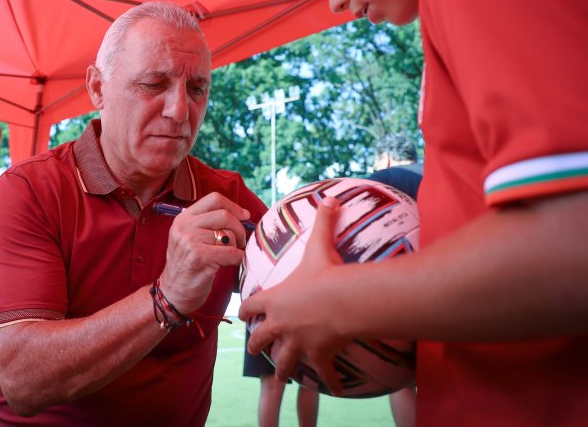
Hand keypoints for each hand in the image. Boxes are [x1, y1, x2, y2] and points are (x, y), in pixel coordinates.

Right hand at [158, 192, 249, 315]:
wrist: (173, 293)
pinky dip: (239, 258)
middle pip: (224, 215)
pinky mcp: (200, 257)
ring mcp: (191, 241)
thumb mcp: (189, 238)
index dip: (233, 206)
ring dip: (238, 246)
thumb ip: (207, 224)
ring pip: (229, 234)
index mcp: (183, 218)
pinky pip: (232, 253)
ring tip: (233, 254)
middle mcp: (185, 227)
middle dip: (239, 228)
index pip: (214, 199)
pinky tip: (235, 263)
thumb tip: (241, 214)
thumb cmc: (187, 266)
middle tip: (241, 241)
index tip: (244, 216)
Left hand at [239, 196, 350, 394]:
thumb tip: (330, 197)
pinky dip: (328, 382)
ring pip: (283, 362)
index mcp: (274, 299)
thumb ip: (322, 221)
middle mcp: (281, 324)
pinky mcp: (317, 356)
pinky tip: (333, 390)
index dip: (246, 311)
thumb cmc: (327, 273)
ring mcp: (297, 343)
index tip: (244, 315)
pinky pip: (322, 374)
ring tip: (280, 375)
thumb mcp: (320, 245)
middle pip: (259, 340)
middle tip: (253, 349)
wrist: (344, 301)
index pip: (251, 306)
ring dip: (281, 368)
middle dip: (256, 345)